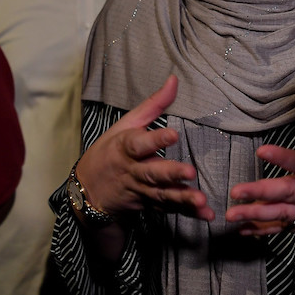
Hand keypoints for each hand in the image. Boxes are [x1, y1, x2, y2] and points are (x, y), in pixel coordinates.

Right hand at [76, 75, 213, 222]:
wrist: (88, 190)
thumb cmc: (111, 150)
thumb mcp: (126, 124)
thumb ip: (153, 104)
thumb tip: (174, 79)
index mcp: (125, 148)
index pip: (139, 144)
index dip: (155, 140)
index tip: (173, 135)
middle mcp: (132, 171)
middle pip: (152, 174)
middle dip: (171, 174)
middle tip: (190, 173)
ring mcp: (140, 191)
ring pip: (161, 196)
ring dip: (182, 199)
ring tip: (201, 201)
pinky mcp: (148, 205)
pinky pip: (169, 210)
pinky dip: (187, 214)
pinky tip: (206, 215)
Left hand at [224, 99, 294, 235]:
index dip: (287, 158)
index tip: (263, 151)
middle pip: (291, 193)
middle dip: (261, 193)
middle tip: (236, 192)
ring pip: (287, 215)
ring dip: (259, 216)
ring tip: (233, 215)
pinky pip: (291, 228)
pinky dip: (269, 230)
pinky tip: (248, 230)